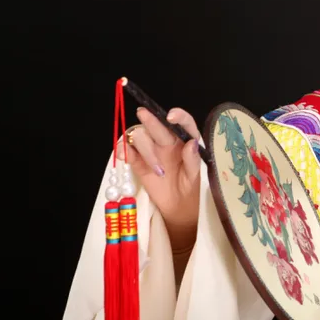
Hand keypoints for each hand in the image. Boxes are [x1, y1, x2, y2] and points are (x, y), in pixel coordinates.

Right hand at [120, 107, 201, 250]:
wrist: (178, 205)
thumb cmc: (190, 185)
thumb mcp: (196, 175)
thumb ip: (193, 159)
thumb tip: (191, 143)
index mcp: (184, 140)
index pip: (183, 122)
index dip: (178, 116)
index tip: (171, 116)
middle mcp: (167, 140)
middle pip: (157, 125)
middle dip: (150, 119)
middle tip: (143, 114)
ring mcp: (151, 149)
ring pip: (140, 136)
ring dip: (145, 149)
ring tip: (157, 170)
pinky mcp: (138, 161)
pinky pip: (127, 150)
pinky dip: (124, 150)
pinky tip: (126, 156)